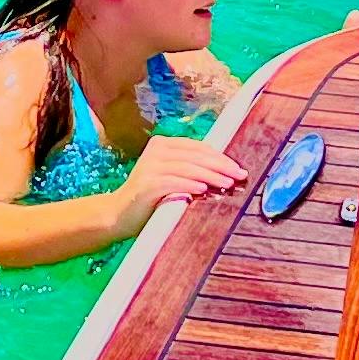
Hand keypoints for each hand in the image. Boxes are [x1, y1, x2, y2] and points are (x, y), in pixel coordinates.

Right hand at [120, 134, 246, 226]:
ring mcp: (150, 167)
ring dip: (210, 175)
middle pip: (195, 156)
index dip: (219, 156)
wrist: (119, 214)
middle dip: (220, 165)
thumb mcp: (170, 177)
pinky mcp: (146, 184)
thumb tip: (225, 171)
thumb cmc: (150, 198)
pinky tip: (204, 190)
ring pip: (187, 168)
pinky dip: (190, 185)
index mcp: (162, 145)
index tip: (237, 167)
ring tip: (227, 183)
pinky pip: (173, 182)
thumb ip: (189, 170)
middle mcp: (155, 151)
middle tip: (239, 175)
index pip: (197, 147)